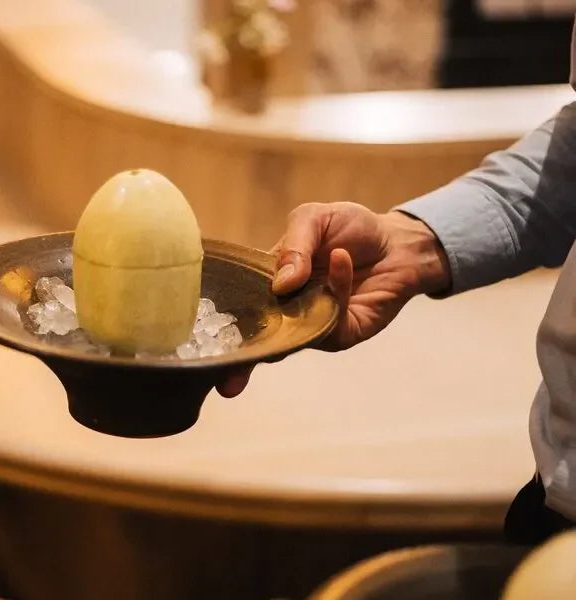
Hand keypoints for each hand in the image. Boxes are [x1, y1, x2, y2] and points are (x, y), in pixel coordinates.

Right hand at [217, 202, 450, 398]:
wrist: (398, 242)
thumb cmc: (351, 228)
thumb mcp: (313, 219)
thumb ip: (293, 245)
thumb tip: (281, 284)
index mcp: (268, 285)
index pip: (237, 310)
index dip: (219, 328)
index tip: (200, 348)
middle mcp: (286, 312)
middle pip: (257, 343)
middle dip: (242, 363)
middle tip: (227, 380)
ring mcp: (313, 326)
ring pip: (292, 339)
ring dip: (295, 314)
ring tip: (305, 278)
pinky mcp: (343, 333)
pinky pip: (330, 325)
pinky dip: (334, 290)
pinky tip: (342, 259)